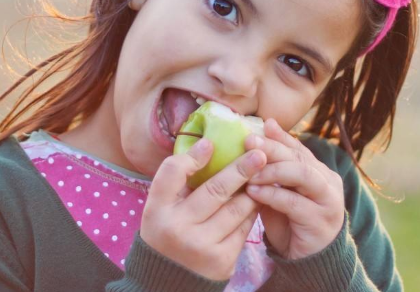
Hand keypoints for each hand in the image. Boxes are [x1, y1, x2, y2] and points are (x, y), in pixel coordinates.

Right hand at [140, 139, 266, 280]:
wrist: (168, 283)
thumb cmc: (167, 234)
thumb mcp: (161, 209)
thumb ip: (178, 181)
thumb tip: (209, 145)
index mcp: (157, 211)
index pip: (171, 174)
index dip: (192, 157)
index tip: (210, 142)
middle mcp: (177, 228)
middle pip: (215, 190)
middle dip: (241, 169)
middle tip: (260, 154)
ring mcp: (201, 246)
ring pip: (236, 209)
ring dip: (251, 190)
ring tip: (263, 175)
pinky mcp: (222, 261)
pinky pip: (243, 228)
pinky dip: (251, 212)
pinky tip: (256, 200)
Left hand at [244, 118, 344, 259]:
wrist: (306, 260)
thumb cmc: (289, 222)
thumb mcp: (279, 192)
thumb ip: (271, 170)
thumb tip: (256, 138)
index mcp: (319, 171)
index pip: (298, 148)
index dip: (279, 137)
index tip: (259, 127)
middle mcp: (327, 181)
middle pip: (299, 157)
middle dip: (273, 148)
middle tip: (249, 142)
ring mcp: (327, 200)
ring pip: (302, 174)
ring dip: (273, 170)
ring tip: (249, 172)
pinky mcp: (320, 220)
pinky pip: (294, 202)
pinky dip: (272, 194)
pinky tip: (253, 192)